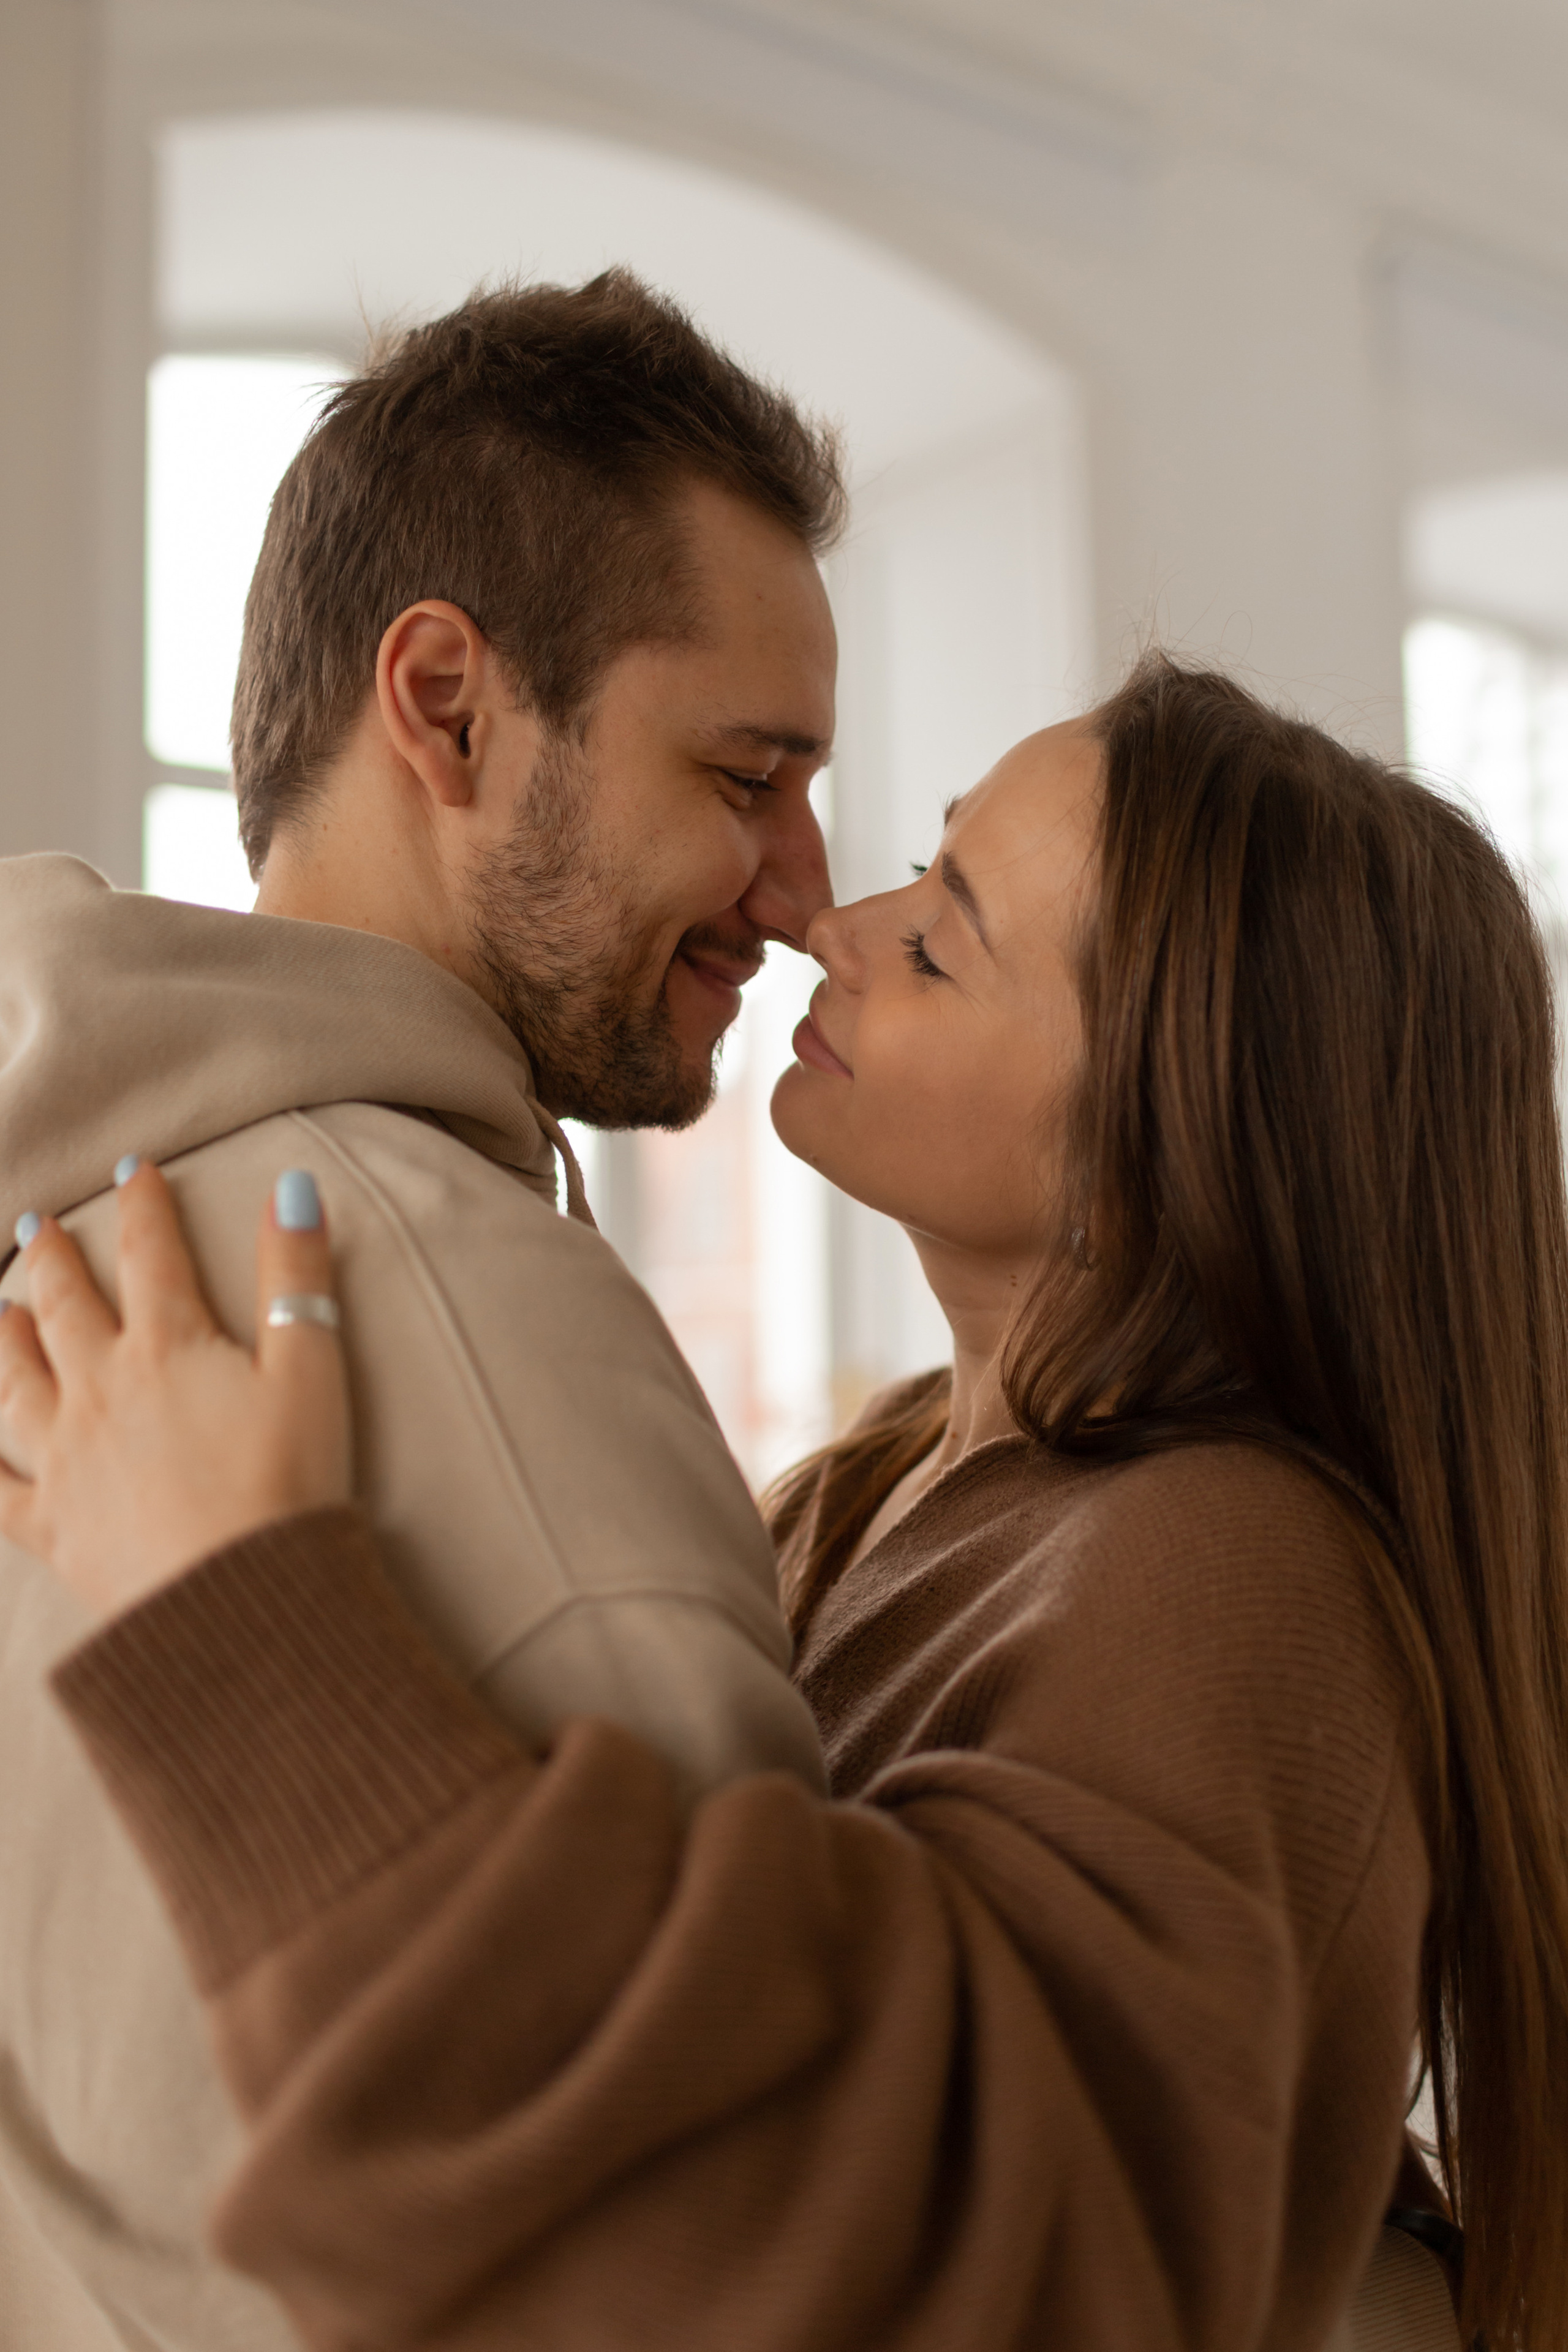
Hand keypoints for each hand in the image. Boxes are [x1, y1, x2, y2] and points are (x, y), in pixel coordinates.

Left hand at [0, 1161, 350, 1620]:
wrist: (239, 1604)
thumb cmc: (286, 1486)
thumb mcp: (310, 1372)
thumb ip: (296, 1276)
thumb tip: (291, 1187)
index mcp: (166, 1349)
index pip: (151, 1256)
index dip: (143, 1208)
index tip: (133, 1170)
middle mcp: (99, 1392)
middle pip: (66, 1309)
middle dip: (55, 1261)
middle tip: (40, 1227)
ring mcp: (65, 1460)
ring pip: (15, 1384)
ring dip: (4, 1341)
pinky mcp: (53, 1527)